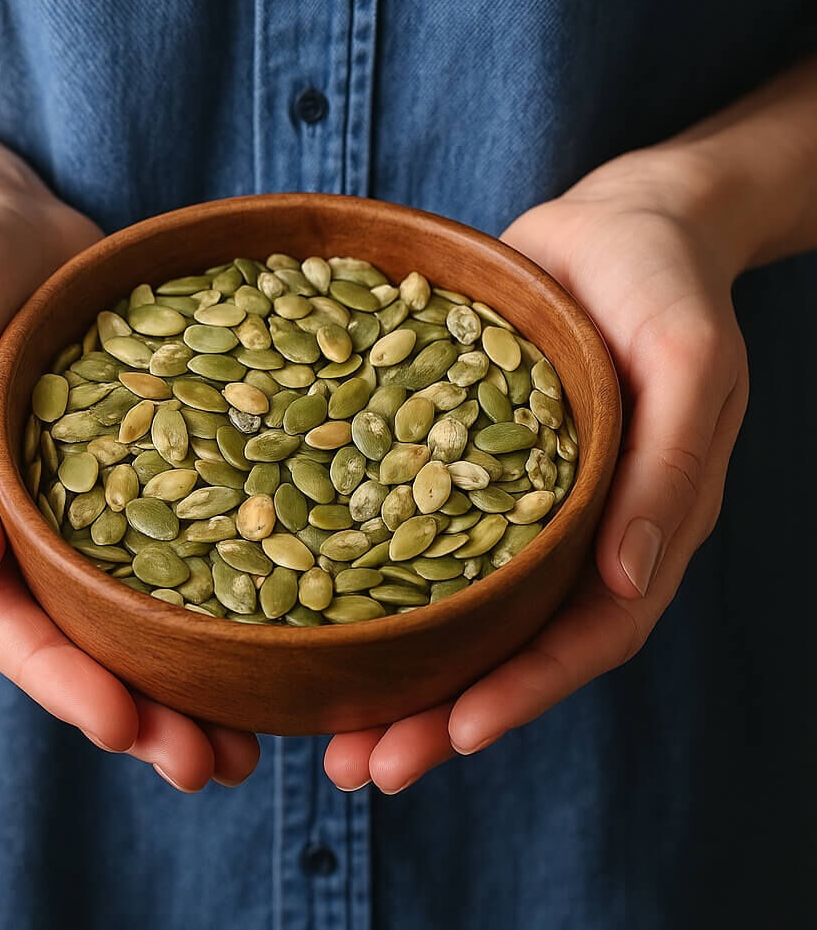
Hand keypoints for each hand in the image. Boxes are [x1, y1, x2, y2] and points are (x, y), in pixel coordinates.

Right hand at [0, 175, 259, 789]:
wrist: (1, 218)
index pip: (7, 624)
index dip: (64, 683)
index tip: (132, 730)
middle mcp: (27, 527)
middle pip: (83, 640)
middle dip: (144, 711)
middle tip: (215, 768)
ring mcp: (90, 501)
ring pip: (138, 608)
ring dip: (191, 677)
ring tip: (256, 739)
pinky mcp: (146, 464)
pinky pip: (185, 536)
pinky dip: (223, 588)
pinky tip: (283, 622)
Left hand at [324, 149, 749, 792]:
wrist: (613, 225)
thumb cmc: (663, 284)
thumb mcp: (687, 362)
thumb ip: (669, 469)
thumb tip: (627, 582)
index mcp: (635, 530)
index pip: (583, 639)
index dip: (523, 694)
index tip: (451, 738)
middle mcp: (568, 534)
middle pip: (504, 648)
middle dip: (437, 715)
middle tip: (359, 769)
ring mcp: (507, 504)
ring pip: (452, 610)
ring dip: (394, 674)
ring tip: (321, 729)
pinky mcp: (454, 463)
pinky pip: (412, 534)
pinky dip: (369, 581)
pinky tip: (306, 608)